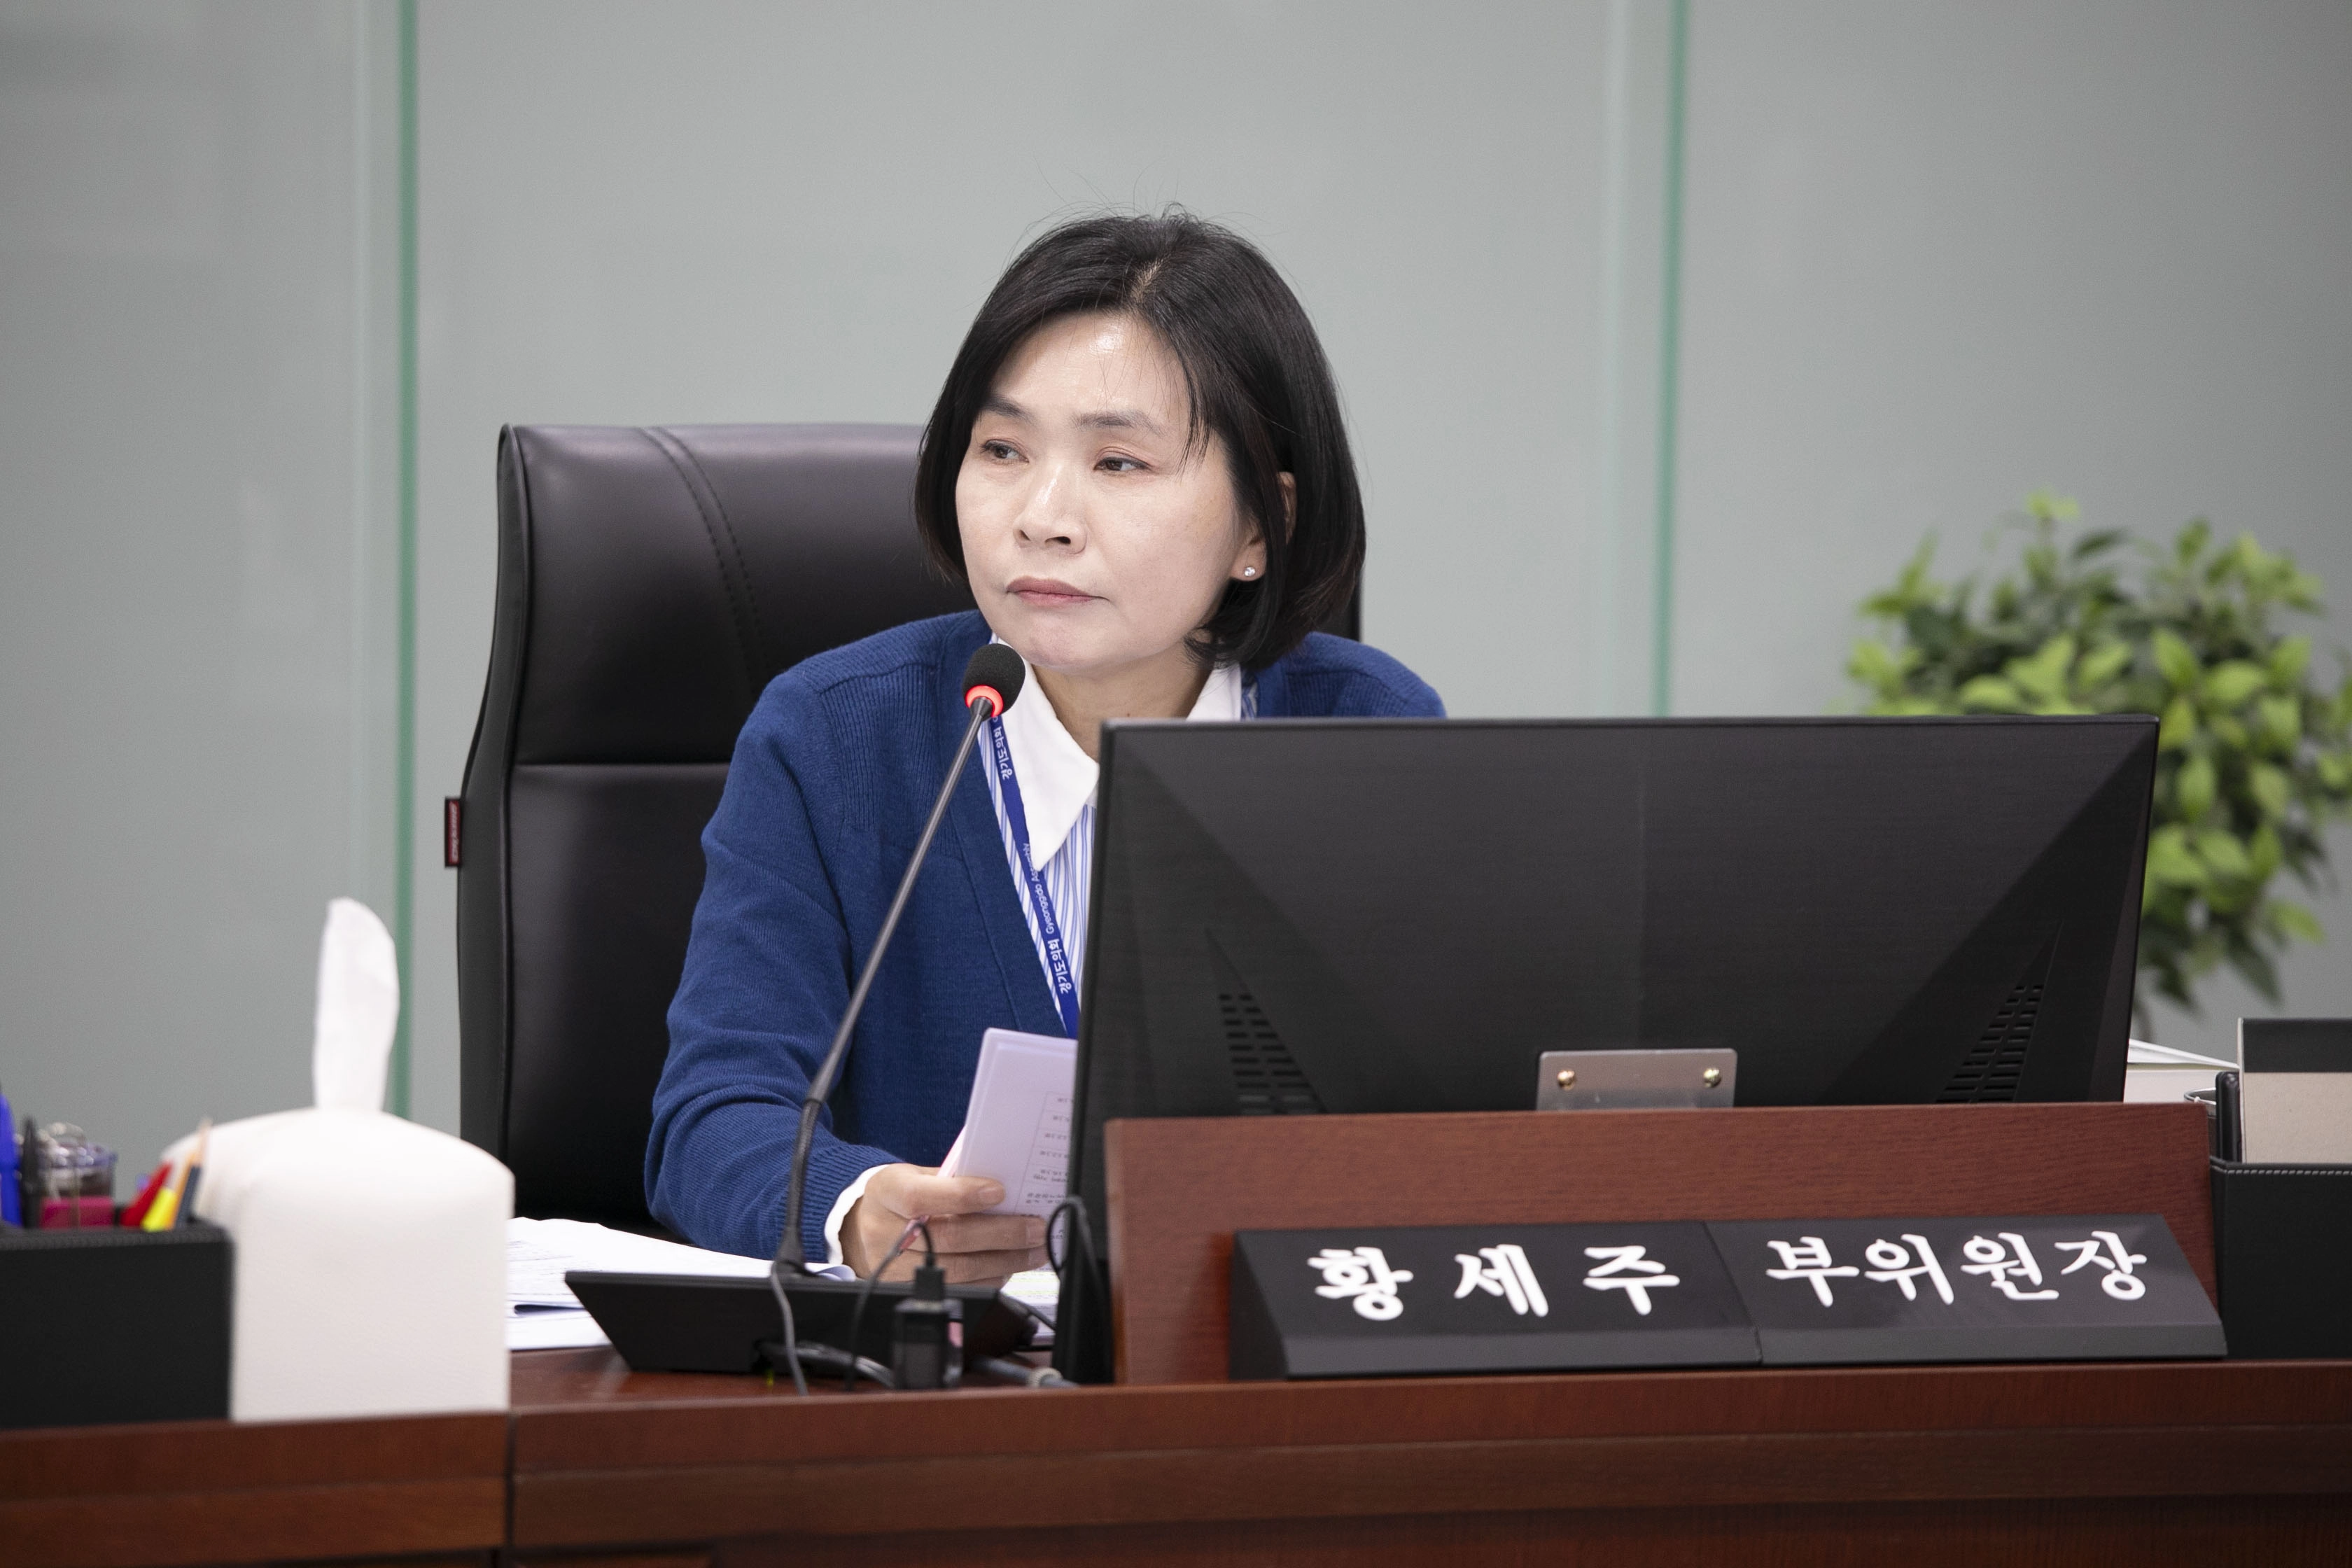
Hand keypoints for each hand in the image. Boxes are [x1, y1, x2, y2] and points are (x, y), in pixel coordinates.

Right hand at [840, 1163, 1047, 1284]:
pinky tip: (1010, 1265)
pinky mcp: (909, 1291)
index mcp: (887, 1192)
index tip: (999, 1191)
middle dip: (1000, 1233)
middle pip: (948, 1237)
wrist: (865, 1226)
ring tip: (1034, 1249)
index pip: (921, 1196)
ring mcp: (895, 1267)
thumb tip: (1006, 1188)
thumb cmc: (901, 1195)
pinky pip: (958, 1289)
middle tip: (1034, 1228)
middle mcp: (885, 1232)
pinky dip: (991, 1278)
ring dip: (1005, 1260)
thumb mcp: (916, 1176)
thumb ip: (952, 1179)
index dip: (962, 1195)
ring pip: (958, 1270)